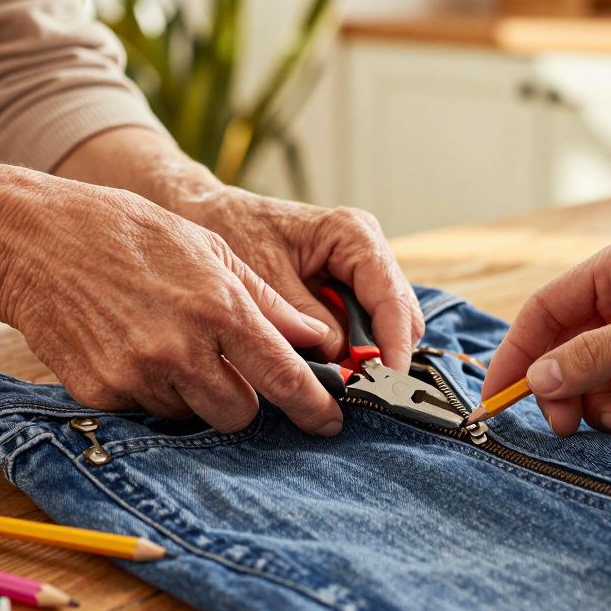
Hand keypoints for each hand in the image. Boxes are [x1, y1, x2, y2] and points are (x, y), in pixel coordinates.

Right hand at [0, 175, 343, 434]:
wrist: (35, 241)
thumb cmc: (128, 234)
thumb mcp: (208, 249)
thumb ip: (264, 300)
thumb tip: (315, 338)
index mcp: (217, 307)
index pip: (282, 376)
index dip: (312, 406)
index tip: (330, 422)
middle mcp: (180, 348)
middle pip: (239, 414)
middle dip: (241, 399)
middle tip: (224, 366)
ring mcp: (137, 375)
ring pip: (190, 415)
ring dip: (191, 392)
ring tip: (164, 341)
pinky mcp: (100, 393)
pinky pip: (144, 411)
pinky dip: (147, 390)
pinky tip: (130, 347)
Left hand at [172, 185, 423, 372]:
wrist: (209, 216)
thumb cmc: (233, 233)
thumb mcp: (265, 279)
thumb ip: (305, 321)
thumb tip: (341, 365)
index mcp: (352, 234)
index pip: (391, 298)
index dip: (393, 346)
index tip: (386, 385)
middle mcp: (366, 250)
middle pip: (401, 315)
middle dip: (384, 356)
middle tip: (360, 394)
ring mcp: (361, 271)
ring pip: (387, 326)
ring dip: (369, 357)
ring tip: (343, 386)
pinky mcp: (347, 290)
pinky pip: (364, 328)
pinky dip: (352, 351)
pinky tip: (332, 370)